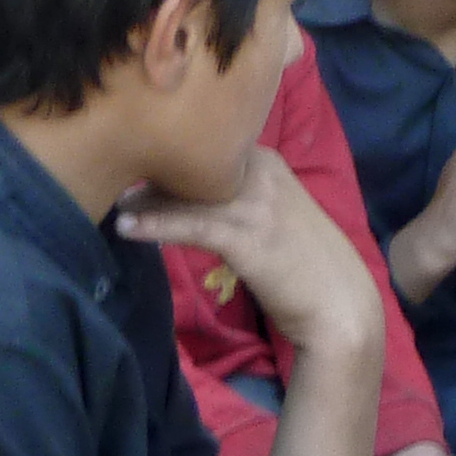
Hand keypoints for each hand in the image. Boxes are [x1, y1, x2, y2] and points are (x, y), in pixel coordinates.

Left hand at [116, 148, 377, 359]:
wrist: (340, 306)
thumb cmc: (309, 265)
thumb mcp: (278, 217)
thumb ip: (244, 198)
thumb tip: (200, 196)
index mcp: (270, 164)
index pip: (209, 149)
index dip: (172, 158)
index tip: (139, 167)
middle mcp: (263, 174)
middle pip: (193, 165)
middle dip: (152, 174)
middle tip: (118, 186)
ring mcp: (255, 204)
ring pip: (186, 193)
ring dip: (145, 200)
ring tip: (114, 207)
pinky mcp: (245, 236)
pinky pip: (190, 225)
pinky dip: (155, 225)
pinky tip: (127, 229)